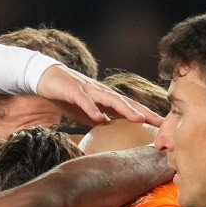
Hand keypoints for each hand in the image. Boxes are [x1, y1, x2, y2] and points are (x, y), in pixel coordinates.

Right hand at [37, 66, 160, 126]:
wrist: (44, 77)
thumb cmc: (66, 95)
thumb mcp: (84, 111)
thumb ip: (96, 119)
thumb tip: (107, 129)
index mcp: (104, 98)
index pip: (128, 107)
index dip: (145, 115)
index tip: (160, 125)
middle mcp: (101, 92)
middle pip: (126, 103)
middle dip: (143, 112)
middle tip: (159, 122)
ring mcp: (88, 90)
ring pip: (110, 100)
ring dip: (125, 109)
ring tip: (139, 119)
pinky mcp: (73, 90)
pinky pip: (85, 100)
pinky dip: (92, 109)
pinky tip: (100, 118)